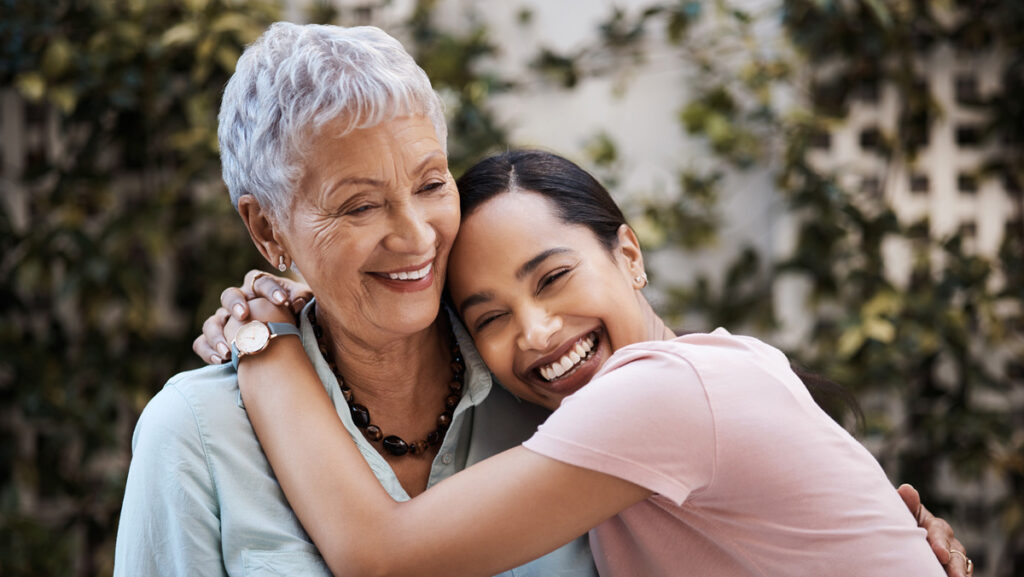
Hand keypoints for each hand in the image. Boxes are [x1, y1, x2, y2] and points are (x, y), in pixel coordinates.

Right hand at [193, 270, 312, 363]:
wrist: (283, 341)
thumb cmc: (293, 317)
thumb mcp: (301, 306)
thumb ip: (302, 298)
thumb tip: (297, 302)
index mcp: (257, 289)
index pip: (259, 281)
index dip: (270, 289)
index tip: (283, 301)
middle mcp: (238, 303)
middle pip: (229, 296)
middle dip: (235, 304)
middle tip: (243, 315)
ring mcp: (224, 321)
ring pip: (212, 322)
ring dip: (218, 334)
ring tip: (229, 350)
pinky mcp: (216, 341)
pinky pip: (202, 343)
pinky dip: (208, 350)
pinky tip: (221, 360)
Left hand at [898, 484, 971, 576]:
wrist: (906, 537)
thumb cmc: (906, 522)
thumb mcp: (907, 513)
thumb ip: (908, 504)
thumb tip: (907, 489)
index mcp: (936, 527)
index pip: (940, 533)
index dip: (940, 544)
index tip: (940, 554)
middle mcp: (949, 542)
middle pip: (955, 553)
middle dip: (955, 565)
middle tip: (956, 576)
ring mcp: (953, 558)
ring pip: (960, 566)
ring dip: (960, 573)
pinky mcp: (952, 568)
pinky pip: (960, 573)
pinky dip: (957, 576)